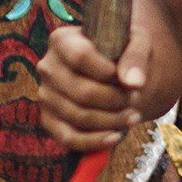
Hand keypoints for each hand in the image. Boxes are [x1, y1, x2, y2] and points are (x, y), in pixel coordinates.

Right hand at [39, 24, 154, 147]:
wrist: (114, 65)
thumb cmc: (123, 49)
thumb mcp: (136, 40)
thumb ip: (136, 56)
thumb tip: (134, 83)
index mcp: (62, 40)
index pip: (81, 57)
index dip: (109, 72)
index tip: (130, 79)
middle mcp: (48, 67)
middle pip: (83, 92)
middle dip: (117, 101)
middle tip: (137, 100)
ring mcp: (45, 95)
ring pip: (79, 117)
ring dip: (112, 121)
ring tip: (134, 116)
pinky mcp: (48, 119)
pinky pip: (68, 138)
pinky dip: (94, 142)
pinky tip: (116, 137)